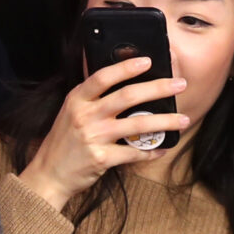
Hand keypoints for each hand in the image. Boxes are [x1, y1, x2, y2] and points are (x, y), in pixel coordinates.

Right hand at [12, 56, 187, 210]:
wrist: (49, 173)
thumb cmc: (64, 141)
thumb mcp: (71, 112)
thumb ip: (93, 98)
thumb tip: (126, 84)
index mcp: (77, 99)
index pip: (103, 77)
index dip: (126, 67)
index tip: (148, 60)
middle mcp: (85, 115)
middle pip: (128, 96)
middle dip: (158, 88)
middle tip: (180, 85)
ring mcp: (93, 137)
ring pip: (138, 124)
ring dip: (165, 121)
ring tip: (184, 119)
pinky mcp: (101, 158)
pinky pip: (134, 153)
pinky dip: (151, 151)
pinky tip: (163, 148)